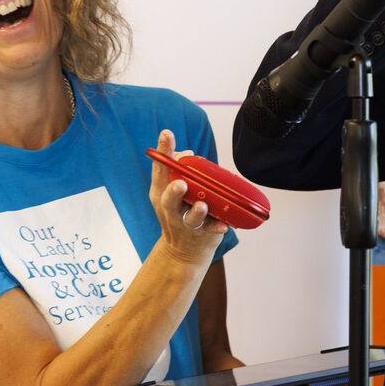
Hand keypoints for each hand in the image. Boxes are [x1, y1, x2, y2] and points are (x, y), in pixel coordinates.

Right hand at [149, 129, 227, 264]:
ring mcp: (186, 224)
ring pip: (190, 219)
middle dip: (174, 191)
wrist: (182, 251)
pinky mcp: (204, 235)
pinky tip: (224, 225)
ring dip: (196, 212)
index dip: (163, 151)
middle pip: (169, 200)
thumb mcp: (171, 189)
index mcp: (161, 193)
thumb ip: (179, 168)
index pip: (160, 170)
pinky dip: (217, 228)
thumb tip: (187, 154)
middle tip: (180, 183)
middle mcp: (171, 209)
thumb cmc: (179, 211)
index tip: (167, 134)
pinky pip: (212, 231)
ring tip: (202, 205)